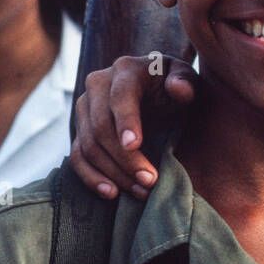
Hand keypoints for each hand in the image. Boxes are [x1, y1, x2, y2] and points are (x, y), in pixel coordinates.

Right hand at [71, 54, 197, 199]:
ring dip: (113, 172)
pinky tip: (112, 193)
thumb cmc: (174, 83)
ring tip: (141, 191)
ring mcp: (85, 109)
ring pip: (89, 145)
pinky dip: (92, 177)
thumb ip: (185, 81)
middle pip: (101, 126)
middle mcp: (97, 85)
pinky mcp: (80, 130)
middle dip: (125, 157)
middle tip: (149, 180)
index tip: (134, 145)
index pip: (120, 95)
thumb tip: (178, 89)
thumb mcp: (185, 78)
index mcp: (125, 70)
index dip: (126, 120)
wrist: (156, 89)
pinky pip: (77, 157)